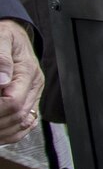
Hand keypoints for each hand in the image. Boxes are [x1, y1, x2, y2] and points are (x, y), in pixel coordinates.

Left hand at [0, 20, 44, 144]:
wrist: (14, 35)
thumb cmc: (5, 36)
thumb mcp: (1, 38)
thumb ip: (1, 57)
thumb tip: (2, 79)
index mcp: (29, 72)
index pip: (13, 102)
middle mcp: (34, 87)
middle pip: (17, 116)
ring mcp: (32, 95)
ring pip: (21, 125)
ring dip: (1, 131)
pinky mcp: (28, 101)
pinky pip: (24, 125)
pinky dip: (10, 133)